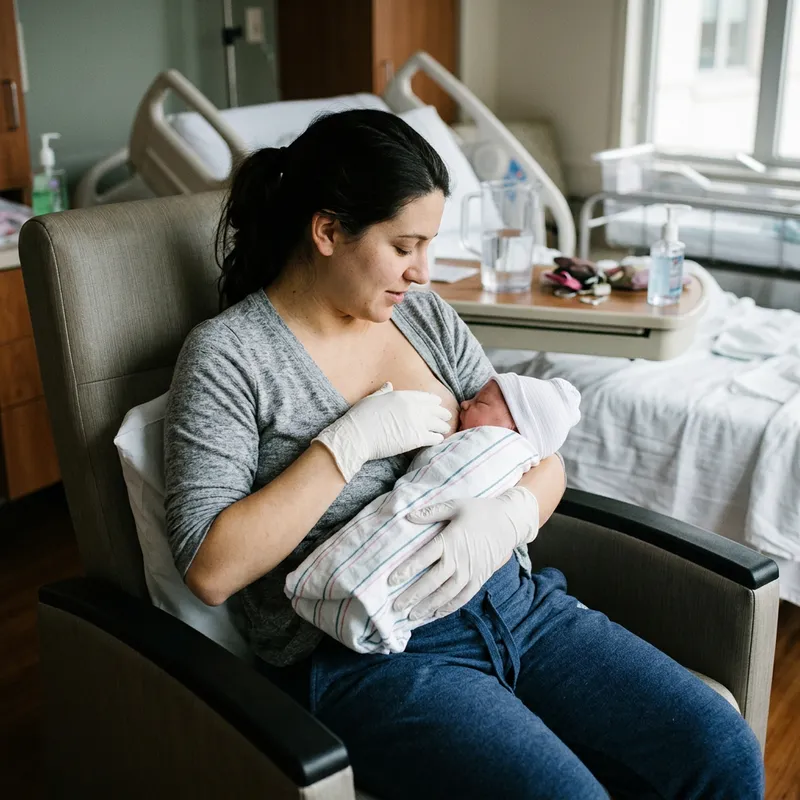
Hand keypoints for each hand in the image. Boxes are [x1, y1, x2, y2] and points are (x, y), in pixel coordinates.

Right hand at [314, 383, 451, 481]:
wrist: (357, 435)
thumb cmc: (360, 417)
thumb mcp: (372, 398)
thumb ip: (384, 391)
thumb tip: (389, 384)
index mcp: (403, 396)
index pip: (425, 397)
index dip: (434, 401)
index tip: (438, 403)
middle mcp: (413, 407)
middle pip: (435, 410)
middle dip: (442, 413)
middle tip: (447, 416)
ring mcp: (416, 422)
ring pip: (438, 424)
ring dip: (443, 426)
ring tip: (446, 429)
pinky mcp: (416, 438)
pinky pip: (434, 438)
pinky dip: (438, 439)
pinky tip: (440, 440)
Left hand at [388, 487, 539, 620]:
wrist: (509, 521)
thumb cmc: (480, 511)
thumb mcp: (456, 505)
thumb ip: (432, 512)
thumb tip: (408, 515)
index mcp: (450, 540)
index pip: (423, 558)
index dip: (406, 570)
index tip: (391, 581)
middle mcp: (459, 559)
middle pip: (432, 581)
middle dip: (413, 595)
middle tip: (396, 606)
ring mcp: (471, 572)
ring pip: (446, 594)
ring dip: (429, 606)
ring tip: (413, 615)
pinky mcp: (480, 578)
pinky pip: (463, 597)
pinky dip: (450, 607)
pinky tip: (436, 614)